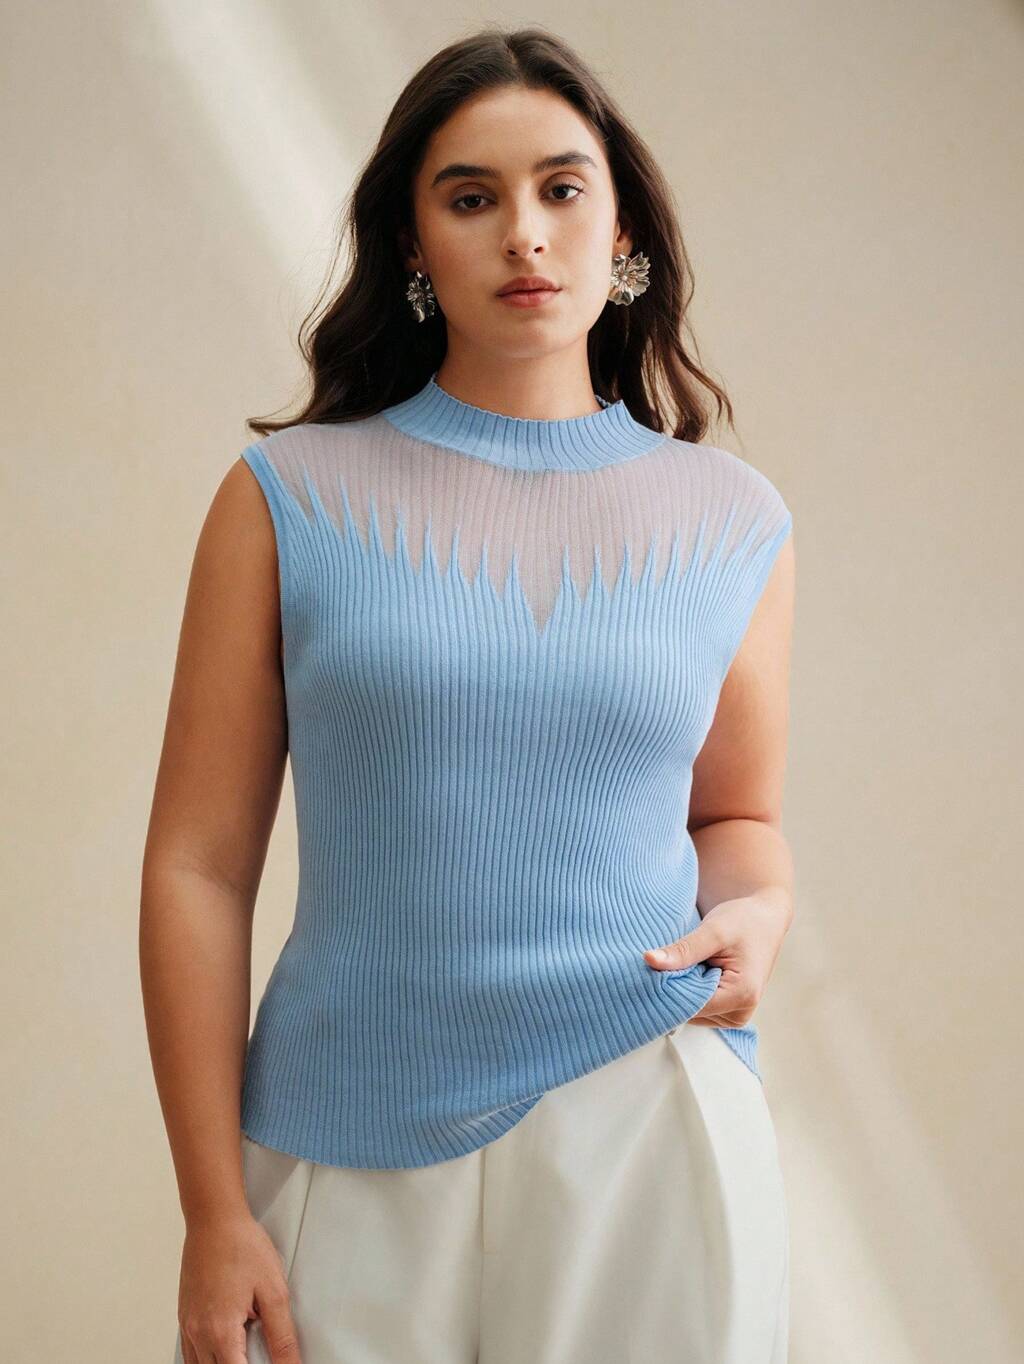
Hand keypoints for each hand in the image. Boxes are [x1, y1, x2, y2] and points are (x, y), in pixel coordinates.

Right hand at [177, 1210, 302, 1362]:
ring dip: (222, 1363)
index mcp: (221, 1331)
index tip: (271, 1363)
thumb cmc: (241, 1246)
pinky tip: (224, 1349)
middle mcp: (198, 1333)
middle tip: (260, 1353)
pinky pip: (190, 1354)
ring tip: (245, 1351)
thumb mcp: (273, 1290)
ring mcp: (187, 1326)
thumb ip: (282, 1335)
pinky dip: (206, 1359)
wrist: (214, 1219)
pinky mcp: (184, 1317)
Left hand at [642, 893, 790, 1027]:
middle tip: (672, 960)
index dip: (667, 989)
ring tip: (691, 963)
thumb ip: (683, 950)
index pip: (690, 1006)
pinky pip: (699, 1008)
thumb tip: (649, 960)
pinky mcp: (729, 1011)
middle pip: (690, 1012)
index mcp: (742, 995)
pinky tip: (694, 971)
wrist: (763, 919)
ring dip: (683, 990)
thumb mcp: (712, 931)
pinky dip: (690, 991)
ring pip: (692, 1012)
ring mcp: (736, 1015)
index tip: (652, 969)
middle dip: (675, 989)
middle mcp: (741, 1013)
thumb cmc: (744, 921)